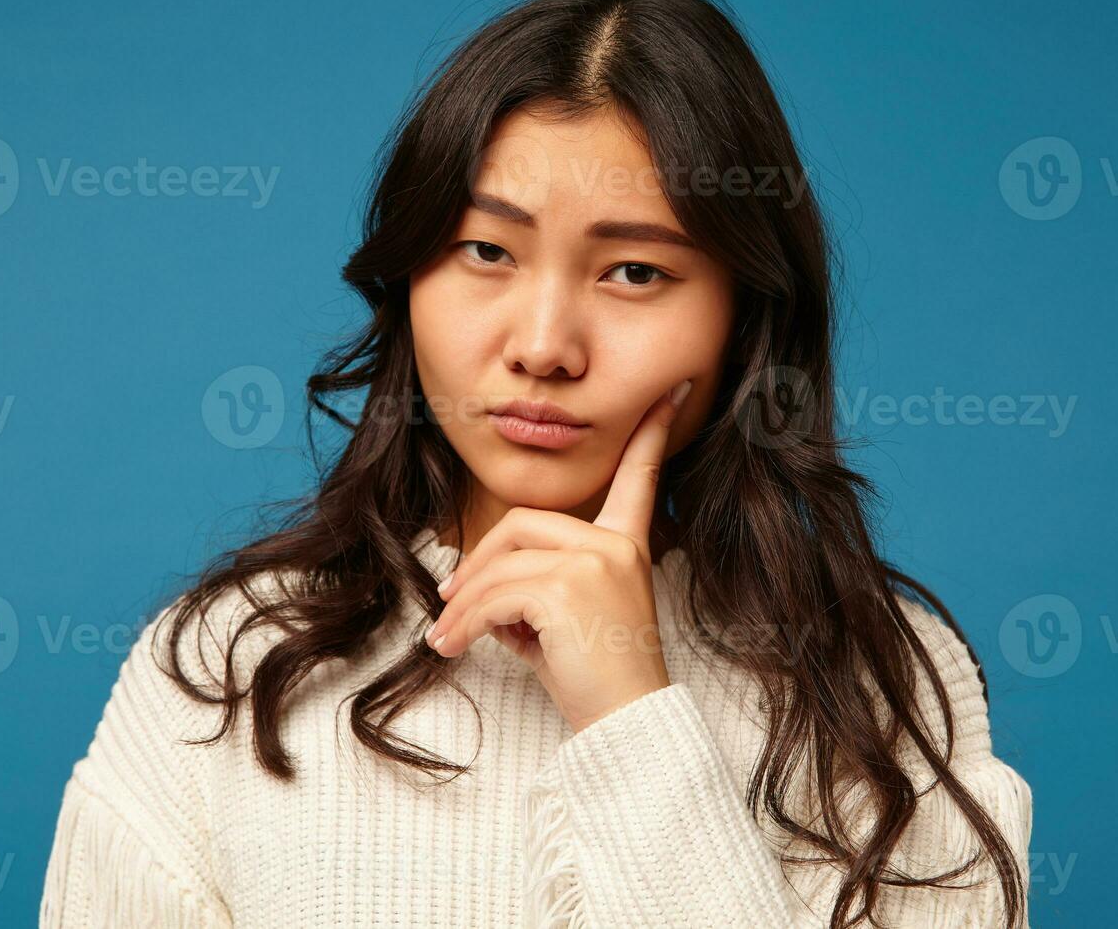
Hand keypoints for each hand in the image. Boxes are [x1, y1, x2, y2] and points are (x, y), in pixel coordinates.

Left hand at [424, 378, 693, 732]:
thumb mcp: (567, 623)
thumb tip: (476, 591)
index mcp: (627, 546)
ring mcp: (595, 562)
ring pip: (502, 563)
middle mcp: (615, 545)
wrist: (626, 726)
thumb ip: (536, 588)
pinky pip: (494, 595)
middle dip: (479, 561)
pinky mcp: (567, 588)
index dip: (651, 434)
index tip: (669, 392)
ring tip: (447, 636)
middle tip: (451, 599)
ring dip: (463, 602)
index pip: (640, 479)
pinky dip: (463, 622)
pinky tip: (452, 647)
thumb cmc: (598, 681)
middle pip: (523, 524)